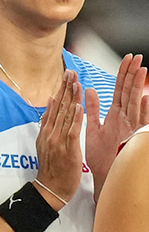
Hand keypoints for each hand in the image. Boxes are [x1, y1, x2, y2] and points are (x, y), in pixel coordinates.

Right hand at [35, 68, 87, 206]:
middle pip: (59, 107)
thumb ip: (49, 122)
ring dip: (71, 98)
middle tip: (71, 72)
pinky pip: (71, 130)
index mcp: (47, 131)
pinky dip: (75, 118)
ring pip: (65, 115)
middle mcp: (50, 133)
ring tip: (76, 83)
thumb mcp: (47, 142)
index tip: (66, 75)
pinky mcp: (67, 149)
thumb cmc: (53, 167)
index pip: (54, 106)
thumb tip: (50, 102)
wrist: (50, 188)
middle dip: (65, 89)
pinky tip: (78, 106)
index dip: (61, 90)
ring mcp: (57, 141)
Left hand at [88, 53, 147, 195]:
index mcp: (115, 115)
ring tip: (141, 69)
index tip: (127, 58)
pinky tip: (146, 97)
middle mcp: (125, 119)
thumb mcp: (94, 128)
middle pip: (129, 92)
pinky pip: (139, 122)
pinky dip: (144, 110)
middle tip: (136, 57)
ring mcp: (130, 127)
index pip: (120, 90)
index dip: (123, 74)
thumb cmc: (100, 154)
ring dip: (138, 86)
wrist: (104, 175)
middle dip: (132, 74)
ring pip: (135, 102)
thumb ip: (93, 109)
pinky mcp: (132, 138)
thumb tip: (89, 90)